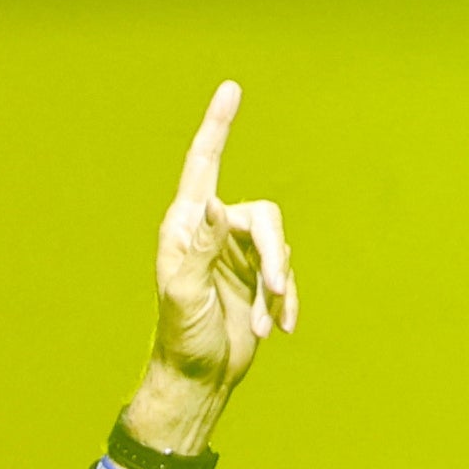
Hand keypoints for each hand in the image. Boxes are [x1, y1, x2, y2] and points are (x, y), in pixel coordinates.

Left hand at [129, 80, 294, 452]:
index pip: (204, 165)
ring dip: (275, 289)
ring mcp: (238, 256)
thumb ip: (200, 248)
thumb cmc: (181, 338)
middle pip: (262, 217)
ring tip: (263, 326)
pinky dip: (287, 303)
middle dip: (273, 254)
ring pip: (279, 248)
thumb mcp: (185, 294)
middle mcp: (213, 233)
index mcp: (186, 227)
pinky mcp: (258, 280)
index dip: (218, 127)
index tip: (231, 90)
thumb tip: (216, 205)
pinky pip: (286, 276)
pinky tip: (281, 330)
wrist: (199, 378)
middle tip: (275, 292)